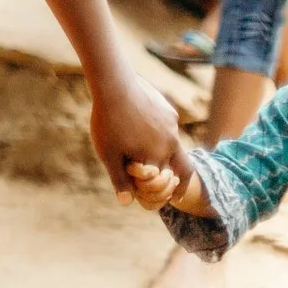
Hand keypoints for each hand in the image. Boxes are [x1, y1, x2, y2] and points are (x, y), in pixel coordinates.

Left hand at [89, 67, 187, 201]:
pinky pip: (169, 127)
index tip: (170, 198)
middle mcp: (171, 144)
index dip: (161, 190)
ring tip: (163, 159)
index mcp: (158, 158)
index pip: (165, 183)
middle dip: (175, 178)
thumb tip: (127, 203)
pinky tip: (151, 129)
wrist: (115, 84)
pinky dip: (163, 133)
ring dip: (169, 155)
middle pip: (180, 168)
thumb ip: (119, 179)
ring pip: (175, 146)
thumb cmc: (108, 121)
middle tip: (173, 185)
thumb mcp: (109, 153)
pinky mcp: (168, 111)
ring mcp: (172, 126)